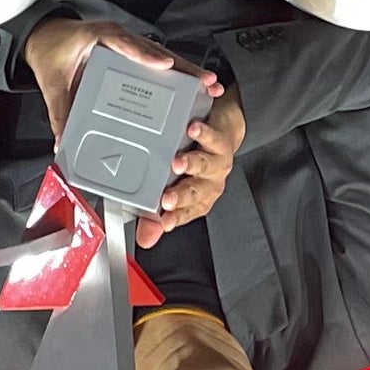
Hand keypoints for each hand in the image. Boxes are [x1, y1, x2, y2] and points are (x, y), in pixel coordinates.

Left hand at [22, 17, 208, 152]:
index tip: (165, 65)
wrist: (46, 37)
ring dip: (187, 70)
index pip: (124, 44)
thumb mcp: (52, 84)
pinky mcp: (132, 52)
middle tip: (206, 80)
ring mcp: (128, 43)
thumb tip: (63, 142)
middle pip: (156, 50)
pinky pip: (157, 61)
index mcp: (98, 37)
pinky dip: (176, 72)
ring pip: (162, 55)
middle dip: (184, 66)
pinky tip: (193, 87)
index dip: (145, 54)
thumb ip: (59, 112)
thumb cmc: (51, 54)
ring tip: (209, 85)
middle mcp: (118, 37)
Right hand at [140, 89, 244, 242]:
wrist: (224, 136)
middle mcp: (208, 183)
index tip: (163, 222)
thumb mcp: (177, 195)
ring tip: (177, 163)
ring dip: (190, 165)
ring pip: (203, 165)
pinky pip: (212, 138)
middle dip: (180, 196)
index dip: (175, 218)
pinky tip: (193, 130)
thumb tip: (145, 238)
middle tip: (166, 198)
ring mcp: (215, 163)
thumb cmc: (198, 166)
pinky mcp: (220, 141)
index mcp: (197, 199)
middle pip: (194, 191)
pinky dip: (203, 134)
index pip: (185, 213)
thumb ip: (157, 219)